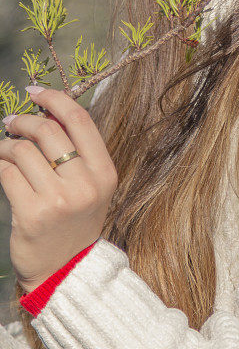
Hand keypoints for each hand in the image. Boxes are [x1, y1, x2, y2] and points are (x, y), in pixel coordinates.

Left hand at [0, 87, 117, 292]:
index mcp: (105, 172)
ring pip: (24, 151)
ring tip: (4, 148)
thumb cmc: (76, 221)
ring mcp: (58, 201)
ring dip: (7, 144)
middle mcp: (85, 184)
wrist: (66, 271)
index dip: (56, 99)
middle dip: (24, 120)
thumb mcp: (90, 186)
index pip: (80, 121)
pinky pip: (8, 174)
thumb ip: (77, 151)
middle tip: (12, 121)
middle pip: (49, 131)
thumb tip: (49, 110)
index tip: (36, 91)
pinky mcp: (32, 215)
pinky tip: (2, 166)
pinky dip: (0, 164)